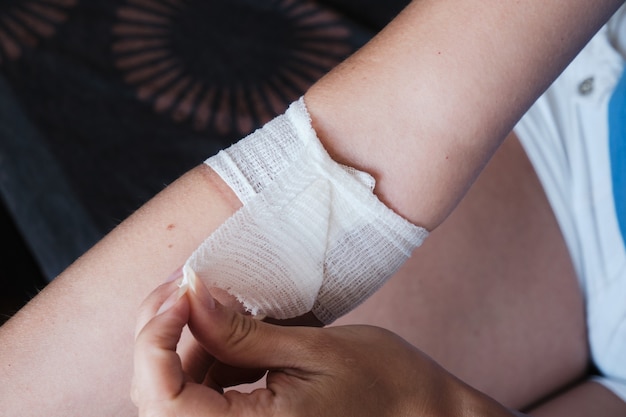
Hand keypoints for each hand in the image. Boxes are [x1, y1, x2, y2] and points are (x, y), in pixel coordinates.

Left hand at [132, 276, 516, 416]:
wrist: (421, 414)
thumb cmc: (384, 385)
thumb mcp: (313, 349)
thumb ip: (241, 332)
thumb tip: (190, 291)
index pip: (162, 399)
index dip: (155, 338)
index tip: (183, 290)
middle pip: (158, 397)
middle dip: (164, 334)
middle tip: (190, 285)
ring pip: (177, 395)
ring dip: (187, 344)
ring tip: (218, 303)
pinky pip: (203, 398)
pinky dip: (209, 359)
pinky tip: (234, 332)